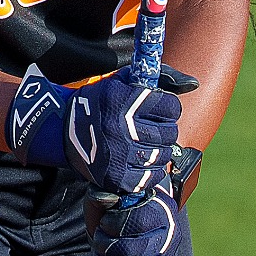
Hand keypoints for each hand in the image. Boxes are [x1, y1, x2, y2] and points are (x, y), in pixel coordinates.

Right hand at [5, 63, 193, 197]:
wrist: (62, 130)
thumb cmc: (99, 102)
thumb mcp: (122, 82)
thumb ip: (159, 78)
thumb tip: (193, 84)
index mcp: (125, 101)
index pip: (170, 107)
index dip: (167, 107)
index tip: (158, 108)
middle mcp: (122, 128)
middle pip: (169, 133)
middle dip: (165, 129)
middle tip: (153, 128)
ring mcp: (120, 155)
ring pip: (162, 156)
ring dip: (160, 150)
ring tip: (146, 144)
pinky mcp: (117, 177)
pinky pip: (150, 177)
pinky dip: (150, 170)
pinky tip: (140, 160)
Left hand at [84, 183, 180, 255]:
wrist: (126, 222)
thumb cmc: (116, 206)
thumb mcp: (109, 191)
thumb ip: (107, 189)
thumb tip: (107, 198)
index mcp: (162, 210)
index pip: (140, 221)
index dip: (115, 224)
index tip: (105, 222)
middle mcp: (169, 238)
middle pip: (131, 251)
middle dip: (104, 245)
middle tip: (98, 237)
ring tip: (97, 253)